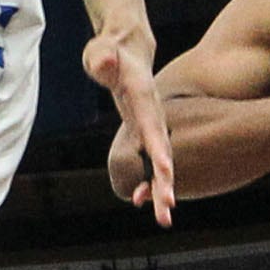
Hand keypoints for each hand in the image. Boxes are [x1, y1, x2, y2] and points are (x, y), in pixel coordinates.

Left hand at [88, 19, 174, 222]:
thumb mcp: (101, 49)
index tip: (166, 167)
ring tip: (164, 219)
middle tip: (168, 207)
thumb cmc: (109, 50)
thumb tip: (103, 61)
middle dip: (166, 179)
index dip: (157, 144)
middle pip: (162, 148)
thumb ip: (102, 57)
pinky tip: (151, 205)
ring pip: (161, 160)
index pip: (150, 121)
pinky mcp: (148, 134)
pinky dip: (155, 183)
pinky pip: (154, 162)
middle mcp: (153, 114)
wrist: (130, 50)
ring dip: (163, 190)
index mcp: (143, 96)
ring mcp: (152, 126)